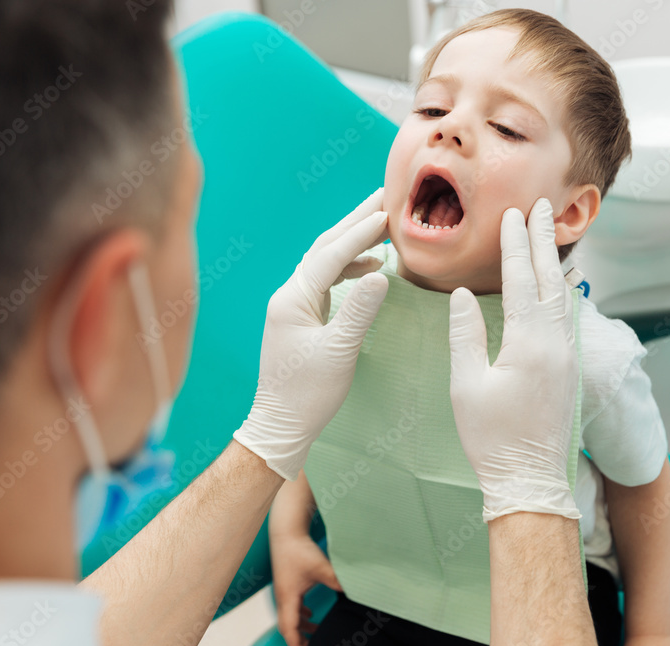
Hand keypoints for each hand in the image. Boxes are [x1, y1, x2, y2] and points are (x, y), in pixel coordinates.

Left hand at [233, 189, 389, 479]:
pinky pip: (327, 278)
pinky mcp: (302, 316)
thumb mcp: (339, 353)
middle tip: (385, 197)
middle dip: (355, 222)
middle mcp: (289, 295)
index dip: (361, 233)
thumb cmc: (308, 395)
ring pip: (325, 260)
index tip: (388, 213)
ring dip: (353, 240)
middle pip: (324, 247)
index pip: (330, 255)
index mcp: (292, 299)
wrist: (280, 425)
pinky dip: (349, 266)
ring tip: (383, 225)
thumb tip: (378, 273)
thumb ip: (358, 311)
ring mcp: (293, 304)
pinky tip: (371, 267)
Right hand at [271, 533, 342, 645]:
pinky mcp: (289, 583)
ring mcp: (285, 590)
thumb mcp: (320, 566)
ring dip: (302, 627)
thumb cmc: (299, 549)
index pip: (289, 629)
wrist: (286, 532)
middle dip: (299, 641)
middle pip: (288, 627)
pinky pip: (293, 605)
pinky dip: (301, 614)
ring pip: (291, 616)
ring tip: (316, 633)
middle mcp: (283, 597)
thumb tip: (350, 590)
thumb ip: (334, 579)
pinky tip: (310, 613)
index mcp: (288, 597)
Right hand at [448, 198, 580, 521]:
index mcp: (529, 343)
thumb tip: (462, 296)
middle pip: (551, 279)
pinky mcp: (570, 370)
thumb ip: (465, 335)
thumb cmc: (491, 439)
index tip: (513, 215)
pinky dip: (562, 291)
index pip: (521, 280)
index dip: (516, 244)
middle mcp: (557, 343)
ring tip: (550, 235)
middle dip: (544, 240)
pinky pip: (568, 317)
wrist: (530, 481)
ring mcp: (568, 356)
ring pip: (565, 297)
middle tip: (542, 207)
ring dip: (555, 262)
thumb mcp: (466, 385)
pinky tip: (559, 285)